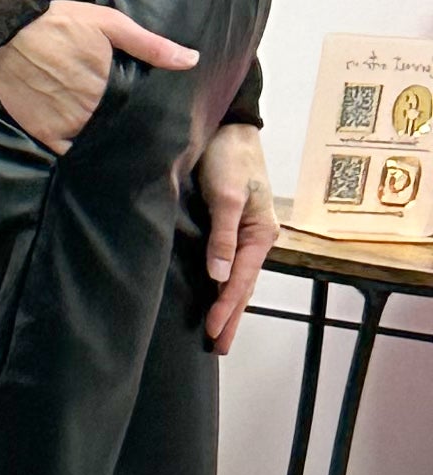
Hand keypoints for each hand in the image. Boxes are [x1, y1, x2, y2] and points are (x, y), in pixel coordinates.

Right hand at [0, 0, 194, 153]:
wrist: (6, 30)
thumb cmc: (60, 23)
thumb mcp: (109, 23)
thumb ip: (151, 45)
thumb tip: (192, 60)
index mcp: (109, 85)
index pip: (136, 112)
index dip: (141, 115)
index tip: (148, 117)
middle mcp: (89, 109)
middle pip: (115, 127)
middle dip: (121, 125)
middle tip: (122, 122)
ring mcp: (64, 123)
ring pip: (92, 140)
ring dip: (98, 136)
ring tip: (102, 130)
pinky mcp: (41, 130)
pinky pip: (65, 150)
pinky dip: (74, 147)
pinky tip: (77, 137)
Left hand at [197, 122, 278, 353]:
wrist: (229, 126)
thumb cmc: (229, 156)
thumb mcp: (225, 195)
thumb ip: (222, 236)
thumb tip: (219, 276)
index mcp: (261, 232)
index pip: (241, 281)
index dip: (227, 309)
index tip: (213, 333)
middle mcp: (256, 236)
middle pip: (243, 285)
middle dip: (232, 317)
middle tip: (218, 348)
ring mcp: (245, 232)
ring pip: (237, 277)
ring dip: (229, 305)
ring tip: (219, 333)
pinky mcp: (231, 224)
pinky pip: (230, 262)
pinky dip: (224, 284)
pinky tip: (216, 295)